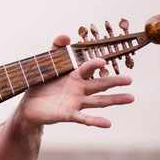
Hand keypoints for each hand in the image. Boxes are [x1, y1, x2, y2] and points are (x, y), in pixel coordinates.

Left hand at [15, 35, 134, 128]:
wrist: (29, 105)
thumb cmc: (41, 84)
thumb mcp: (46, 65)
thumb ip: (55, 49)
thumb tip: (65, 36)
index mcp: (75, 76)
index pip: (87, 69)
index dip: (94, 64)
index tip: (102, 61)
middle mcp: (79, 89)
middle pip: (100, 85)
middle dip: (114, 82)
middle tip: (129, 80)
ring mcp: (76, 103)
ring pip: (99, 101)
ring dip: (115, 100)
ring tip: (131, 98)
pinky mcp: (69, 115)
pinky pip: (84, 119)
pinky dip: (96, 121)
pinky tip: (108, 123)